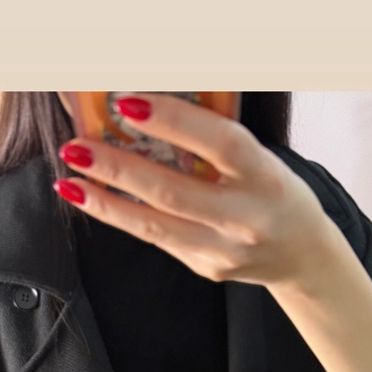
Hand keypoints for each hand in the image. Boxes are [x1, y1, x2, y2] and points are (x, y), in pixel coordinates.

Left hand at [53, 92, 333, 288]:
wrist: (302, 257)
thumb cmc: (275, 192)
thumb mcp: (262, 160)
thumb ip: (215, 144)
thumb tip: (146, 112)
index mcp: (267, 178)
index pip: (219, 144)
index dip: (175, 122)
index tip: (129, 104)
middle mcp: (246, 218)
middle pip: (174, 192)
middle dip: (120, 168)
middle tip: (78, 146)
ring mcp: (224, 250)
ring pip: (155, 226)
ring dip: (107, 201)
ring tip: (69, 178)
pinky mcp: (206, 268)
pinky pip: (156, 239)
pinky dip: (120, 217)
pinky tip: (91, 198)